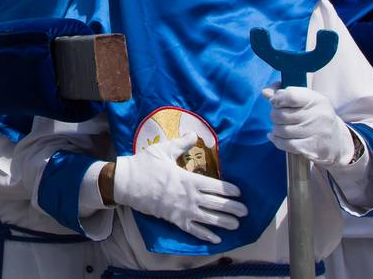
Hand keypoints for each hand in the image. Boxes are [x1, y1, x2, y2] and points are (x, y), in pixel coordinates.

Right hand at [112, 134, 246, 243]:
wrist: (127, 183)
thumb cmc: (145, 164)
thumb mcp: (163, 149)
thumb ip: (181, 144)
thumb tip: (194, 134)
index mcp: (188, 179)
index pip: (215, 186)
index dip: (229, 190)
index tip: (239, 192)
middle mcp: (189, 196)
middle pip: (216, 204)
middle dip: (233, 208)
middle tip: (245, 211)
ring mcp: (182, 210)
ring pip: (208, 219)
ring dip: (224, 222)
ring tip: (237, 225)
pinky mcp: (174, 219)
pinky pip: (193, 230)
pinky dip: (206, 235)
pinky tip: (217, 239)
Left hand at [263, 85, 354, 165]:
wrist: (337, 142)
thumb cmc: (315, 116)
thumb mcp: (306, 101)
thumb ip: (284, 94)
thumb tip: (265, 92)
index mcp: (317, 100)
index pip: (289, 95)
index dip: (278, 98)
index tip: (276, 102)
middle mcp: (319, 115)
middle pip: (281, 114)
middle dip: (275, 115)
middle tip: (279, 117)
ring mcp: (316, 133)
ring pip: (281, 130)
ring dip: (276, 129)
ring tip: (280, 127)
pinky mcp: (312, 148)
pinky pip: (285, 144)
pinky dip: (277, 140)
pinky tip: (276, 137)